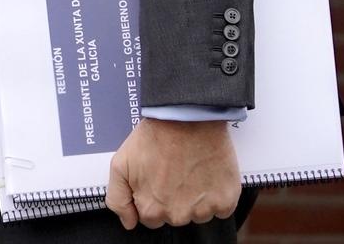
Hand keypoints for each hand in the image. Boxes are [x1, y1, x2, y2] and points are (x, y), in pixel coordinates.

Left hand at [106, 117, 240, 228]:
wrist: (186, 120)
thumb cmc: (154, 138)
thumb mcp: (120, 165)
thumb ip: (118, 199)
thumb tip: (128, 222)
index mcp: (152, 210)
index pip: (150, 218)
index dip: (151, 198)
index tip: (155, 180)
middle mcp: (178, 215)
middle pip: (174, 217)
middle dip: (172, 199)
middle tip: (172, 172)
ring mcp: (203, 210)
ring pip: (198, 214)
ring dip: (195, 198)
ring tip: (190, 170)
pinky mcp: (225, 201)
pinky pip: (221, 209)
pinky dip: (216, 195)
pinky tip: (206, 175)